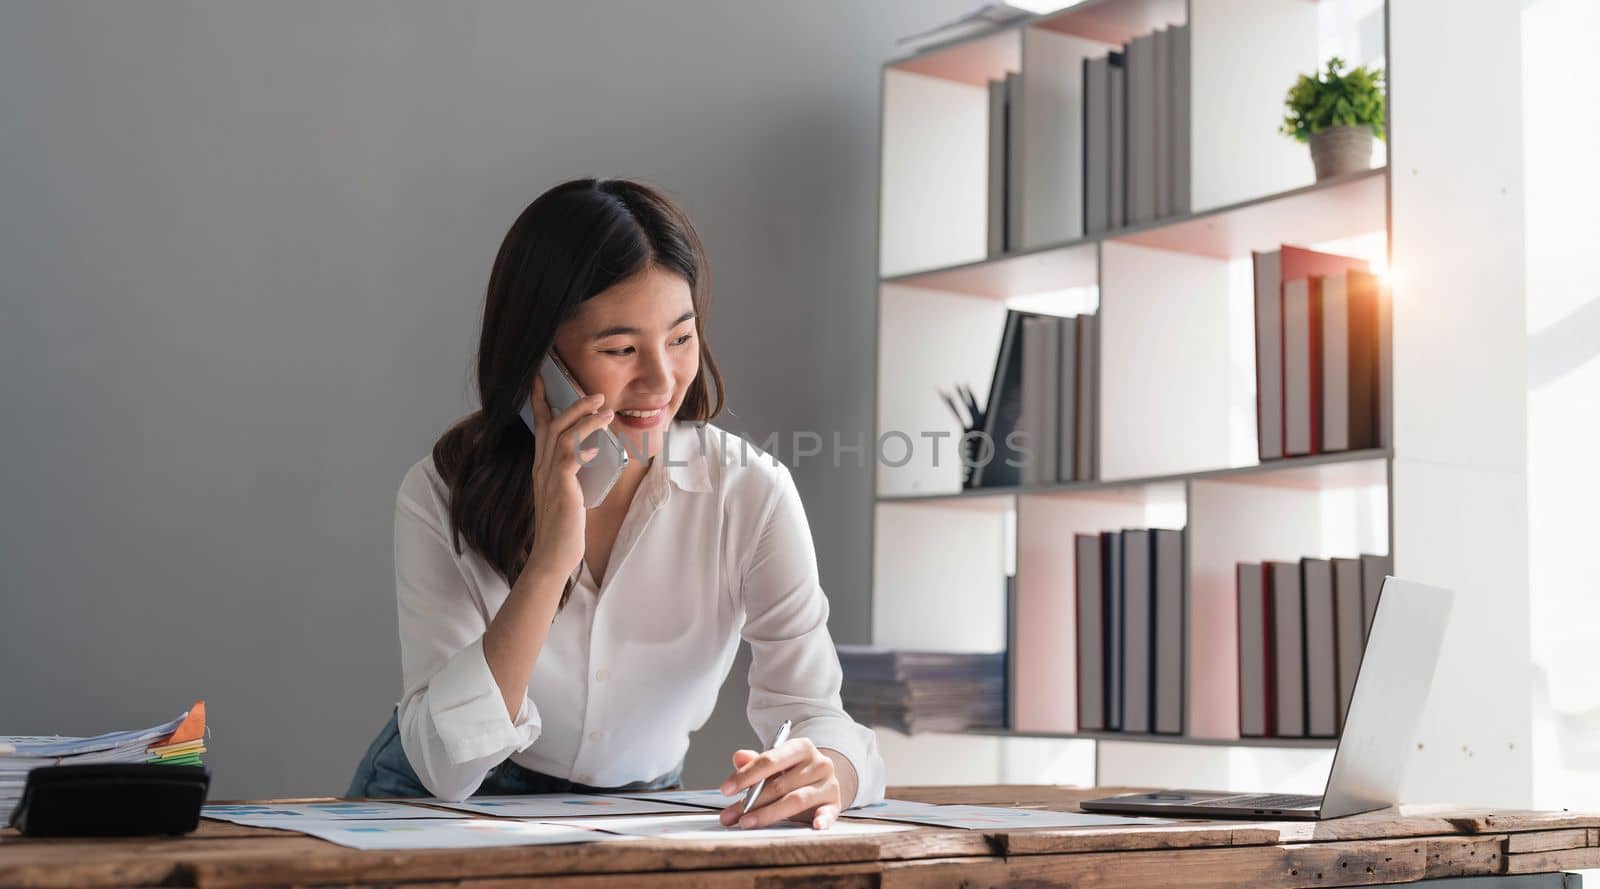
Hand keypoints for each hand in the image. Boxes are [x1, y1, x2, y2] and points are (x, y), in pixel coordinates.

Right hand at [526, 374, 612, 578]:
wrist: (553, 556)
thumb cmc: (564, 530)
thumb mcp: (568, 496)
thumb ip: (574, 477)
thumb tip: (593, 458)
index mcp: (542, 468)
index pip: (540, 429)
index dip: (540, 404)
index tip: (542, 381)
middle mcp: (541, 468)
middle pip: (551, 424)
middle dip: (569, 403)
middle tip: (590, 391)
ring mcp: (548, 476)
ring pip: (562, 434)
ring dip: (583, 418)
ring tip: (604, 407)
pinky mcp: (560, 486)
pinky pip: (570, 455)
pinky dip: (584, 443)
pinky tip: (598, 440)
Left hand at [716, 738, 853, 830]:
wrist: (822, 781)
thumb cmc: (793, 773)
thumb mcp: (775, 764)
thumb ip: (755, 762)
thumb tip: (738, 757)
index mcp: (801, 747)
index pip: (770, 760)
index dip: (746, 775)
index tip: (725, 789)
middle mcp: (818, 763)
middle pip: (780, 784)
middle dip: (752, 801)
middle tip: (732, 815)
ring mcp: (828, 784)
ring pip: (796, 800)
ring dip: (769, 813)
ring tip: (748, 822)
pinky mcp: (835, 804)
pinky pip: (829, 812)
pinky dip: (822, 819)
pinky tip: (815, 825)